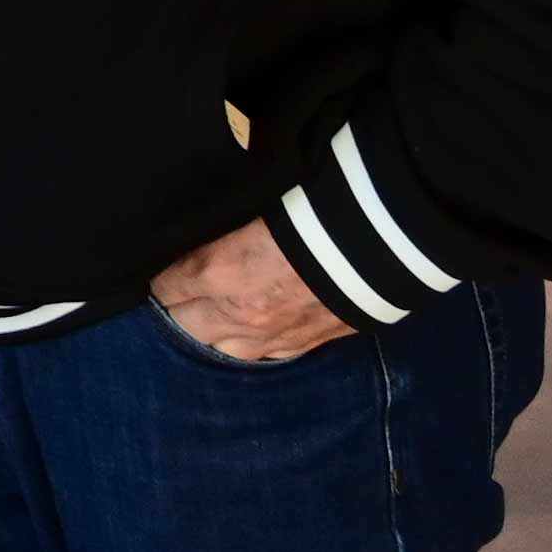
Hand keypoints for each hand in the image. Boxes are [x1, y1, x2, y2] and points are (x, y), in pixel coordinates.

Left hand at [149, 216, 357, 365]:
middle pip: (185, 326)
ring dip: (213, 332)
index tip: (159, 267)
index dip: (160, 276)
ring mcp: (276, 334)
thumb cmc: (321, 200)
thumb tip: (213, 215)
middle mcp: (241, 312)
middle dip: (177, 309)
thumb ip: (227, 217)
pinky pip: (268, 354)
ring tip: (210, 315)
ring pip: (223, 349)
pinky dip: (254, 342)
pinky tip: (254, 329)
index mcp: (220, 270)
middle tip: (178, 293)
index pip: (167, 285)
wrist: (392, 236)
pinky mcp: (311, 342)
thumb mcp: (258, 198)